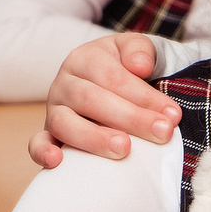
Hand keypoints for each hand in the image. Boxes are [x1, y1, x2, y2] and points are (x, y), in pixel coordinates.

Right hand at [29, 33, 179, 166]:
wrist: (108, 81)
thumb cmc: (126, 68)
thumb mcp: (135, 50)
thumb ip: (140, 50)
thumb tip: (140, 66)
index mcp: (85, 58)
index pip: (114, 78)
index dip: (144, 97)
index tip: (172, 115)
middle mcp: (64, 83)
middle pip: (92, 100)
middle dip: (131, 118)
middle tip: (162, 133)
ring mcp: (54, 110)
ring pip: (65, 123)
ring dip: (95, 138)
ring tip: (124, 149)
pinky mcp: (48, 134)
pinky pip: (38, 143)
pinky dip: (43, 152)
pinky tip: (57, 161)